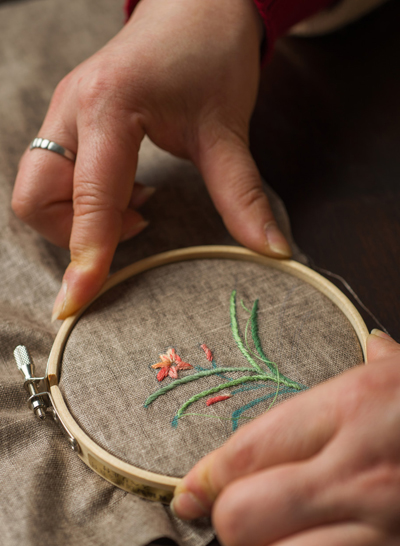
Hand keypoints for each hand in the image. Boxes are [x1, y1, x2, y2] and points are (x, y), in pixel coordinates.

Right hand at [12, 0, 290, 321]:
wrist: (195, 4)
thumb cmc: (211, 53)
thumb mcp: (227, 128)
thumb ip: (242, 194)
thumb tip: (273, 250)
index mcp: (109, 108)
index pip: (88, 199)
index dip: (85, 257)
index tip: (76, 303)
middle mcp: (72, 109)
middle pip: (35, 198)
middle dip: (72, 234)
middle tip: (135, 228)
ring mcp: (64, 112)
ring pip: (38, 189)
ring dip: (78, 218)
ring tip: (137, 207)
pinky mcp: (70, 119)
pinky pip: (52, 175)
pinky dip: (82, 200)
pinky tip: (126, 191)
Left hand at [172, 330, 399, 545]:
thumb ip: (385, 362)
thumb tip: (374, 343)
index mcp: (350, 411)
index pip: (243, 451)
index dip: (204, 480)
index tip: (192, 495)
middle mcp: (360, 474)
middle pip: (242, 519)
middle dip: (232, 529)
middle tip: (247, 527)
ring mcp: (389, 534)